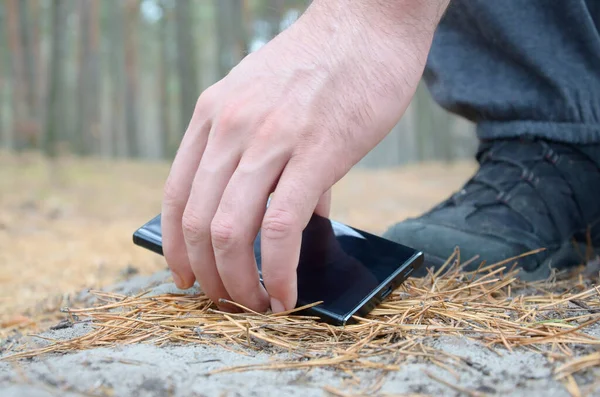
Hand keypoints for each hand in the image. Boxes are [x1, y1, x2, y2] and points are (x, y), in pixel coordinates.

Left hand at [161, 0, 445, 312]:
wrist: (368, 22)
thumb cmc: (326, 66)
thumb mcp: (273, 102)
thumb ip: (272, 160)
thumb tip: (297, 216)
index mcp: (213, 115)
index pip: (176, 194)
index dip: (175, 246)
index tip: (185, 277)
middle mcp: (229, 126)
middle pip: (198, 222)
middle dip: (208, 276)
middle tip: (227, 303)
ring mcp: (269, 138)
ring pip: (230, 231)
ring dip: (238, 283)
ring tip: (256, 306)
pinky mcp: (314, 152)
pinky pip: (280, 227)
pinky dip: (277, 272)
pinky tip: (285, 294)